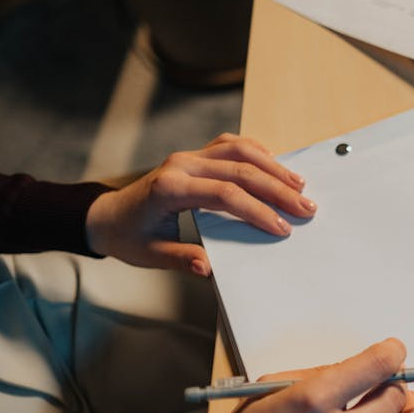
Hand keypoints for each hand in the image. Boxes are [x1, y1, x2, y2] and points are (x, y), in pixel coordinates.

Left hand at [85, 133, 316, 275]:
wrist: (108, 216)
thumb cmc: (130, 237)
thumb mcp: (151, 255)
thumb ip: (181, 258)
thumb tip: (209, 268)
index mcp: (170, 189)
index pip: (224, 194)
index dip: (256, 210)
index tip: (281, 228)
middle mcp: (181, 165)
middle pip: (239, 169)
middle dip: (277, 189)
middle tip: (305, 207)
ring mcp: (188, 156)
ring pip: (238, 150)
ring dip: (272, 166)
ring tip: (299, 185)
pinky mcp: (195, 156)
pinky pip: (230, 144)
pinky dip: (256, 151)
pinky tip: (275, 164)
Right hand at [191, 338, 413, 412]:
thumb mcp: (268, 392)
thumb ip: (318, 376)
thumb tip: (360, 370)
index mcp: (312, 402)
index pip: (376, 366)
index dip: (393, 353)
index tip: (395, 353)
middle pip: (395, 400)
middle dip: (398, 387)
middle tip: (394, 386)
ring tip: (408, 410)